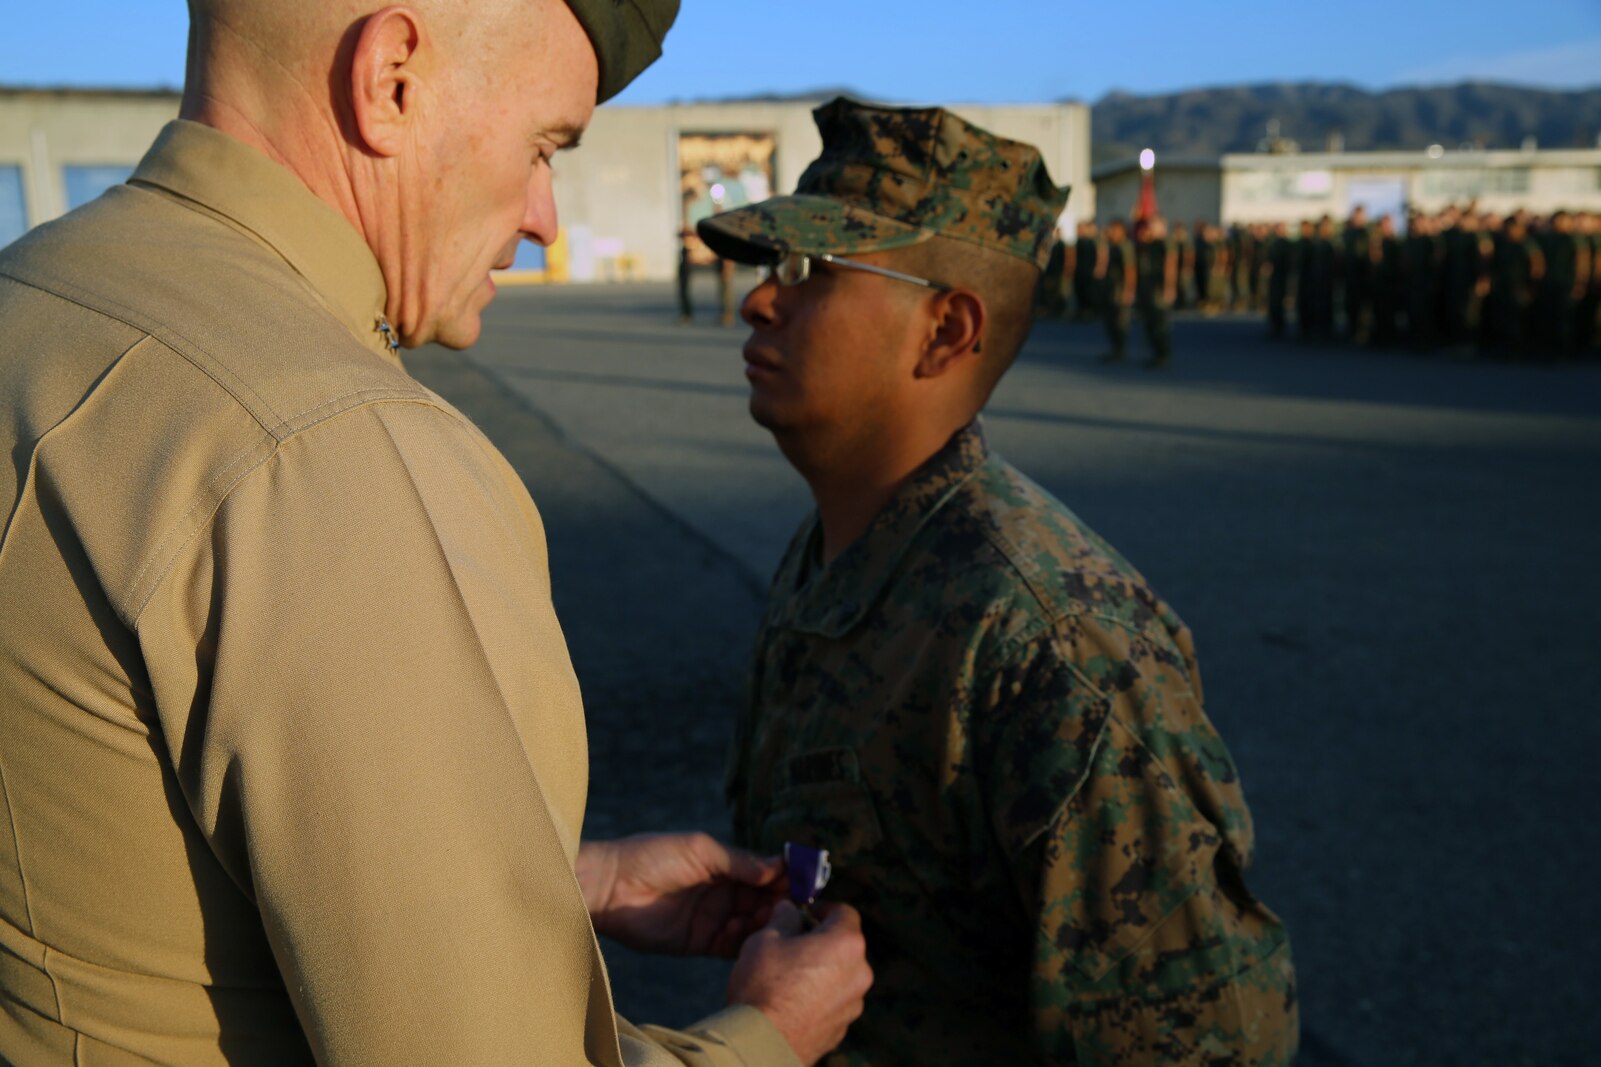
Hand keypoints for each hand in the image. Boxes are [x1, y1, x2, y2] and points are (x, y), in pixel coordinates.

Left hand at [576, 833, 783, 957]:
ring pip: (751, 926)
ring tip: (768, 923)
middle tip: (793, 909)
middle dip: (779, 905)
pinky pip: (730, 947)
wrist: (609, 887)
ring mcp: (712, 919)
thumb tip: (778, 867)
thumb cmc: (652, 856)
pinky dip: (742, 943)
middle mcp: (723, 893)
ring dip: (763, 925)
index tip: (804, 884)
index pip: (763, 874)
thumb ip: (739, 861)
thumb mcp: (701, 850)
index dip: (784, 879)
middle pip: (762, 902)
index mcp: (724, 865)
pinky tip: (743, 935)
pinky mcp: (699, 943)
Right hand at [728, 901, 871, 1065]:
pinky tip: (791, 1004)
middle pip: (844, 946)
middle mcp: (860, 974)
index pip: (845, 912)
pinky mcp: (842, 1030)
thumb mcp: (766, 938)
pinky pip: (833, 1003)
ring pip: (840, 976)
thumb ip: (784, 917)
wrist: (762, 1045)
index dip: (822, 909)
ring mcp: (853, 1005)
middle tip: (790, 946)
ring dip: (820, 972)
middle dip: (820, 942)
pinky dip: (818, 998)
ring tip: (787, 979)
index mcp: (847, 944)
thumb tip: (790, 909)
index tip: (803, 914)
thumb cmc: (765, 985)